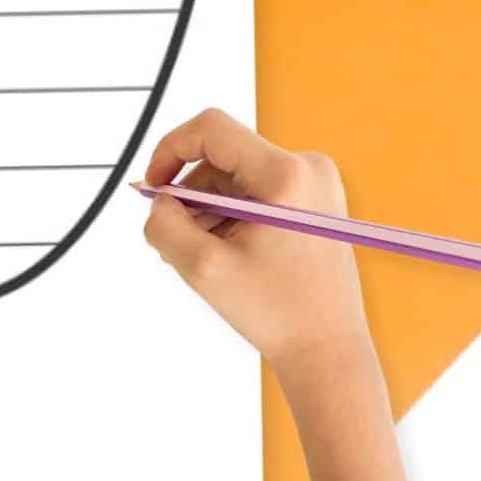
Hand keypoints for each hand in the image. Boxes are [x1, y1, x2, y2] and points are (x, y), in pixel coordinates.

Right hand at [142, 109, 375, 392]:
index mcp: (286, 175)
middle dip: (191, 195)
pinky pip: (255, 190)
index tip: (153, 189)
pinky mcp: (315, 199)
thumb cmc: (277, 313)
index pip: (211, 129)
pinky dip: (232, 215)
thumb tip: (159, 200)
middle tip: (180, 239)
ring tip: (209, 255)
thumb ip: (164, 223)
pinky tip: (231, 253)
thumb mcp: (203, 268)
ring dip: (210, 209)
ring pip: (235, 176)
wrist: (328, 351)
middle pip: (221, 157)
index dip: (170, 150)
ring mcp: (315, 182)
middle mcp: (307, 167)